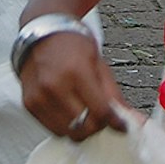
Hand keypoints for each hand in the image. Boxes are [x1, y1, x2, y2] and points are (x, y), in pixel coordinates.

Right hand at [18, 27, 136, 141]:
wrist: (43, 30)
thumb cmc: (73, 43)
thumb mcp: (99, 63)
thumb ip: (114, 95)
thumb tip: (135, 120)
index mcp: (76, 72)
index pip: (101, 112)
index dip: (116, 123)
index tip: (122, 125)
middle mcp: (54, 86)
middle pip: (84, 127)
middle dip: (98, 126)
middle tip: (101, 115)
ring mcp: (39, 96)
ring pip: (68, 133)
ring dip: (81, 128)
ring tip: (85, 112)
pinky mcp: (29, 103)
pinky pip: (52, 129)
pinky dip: (65, 126)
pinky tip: (69, 111)